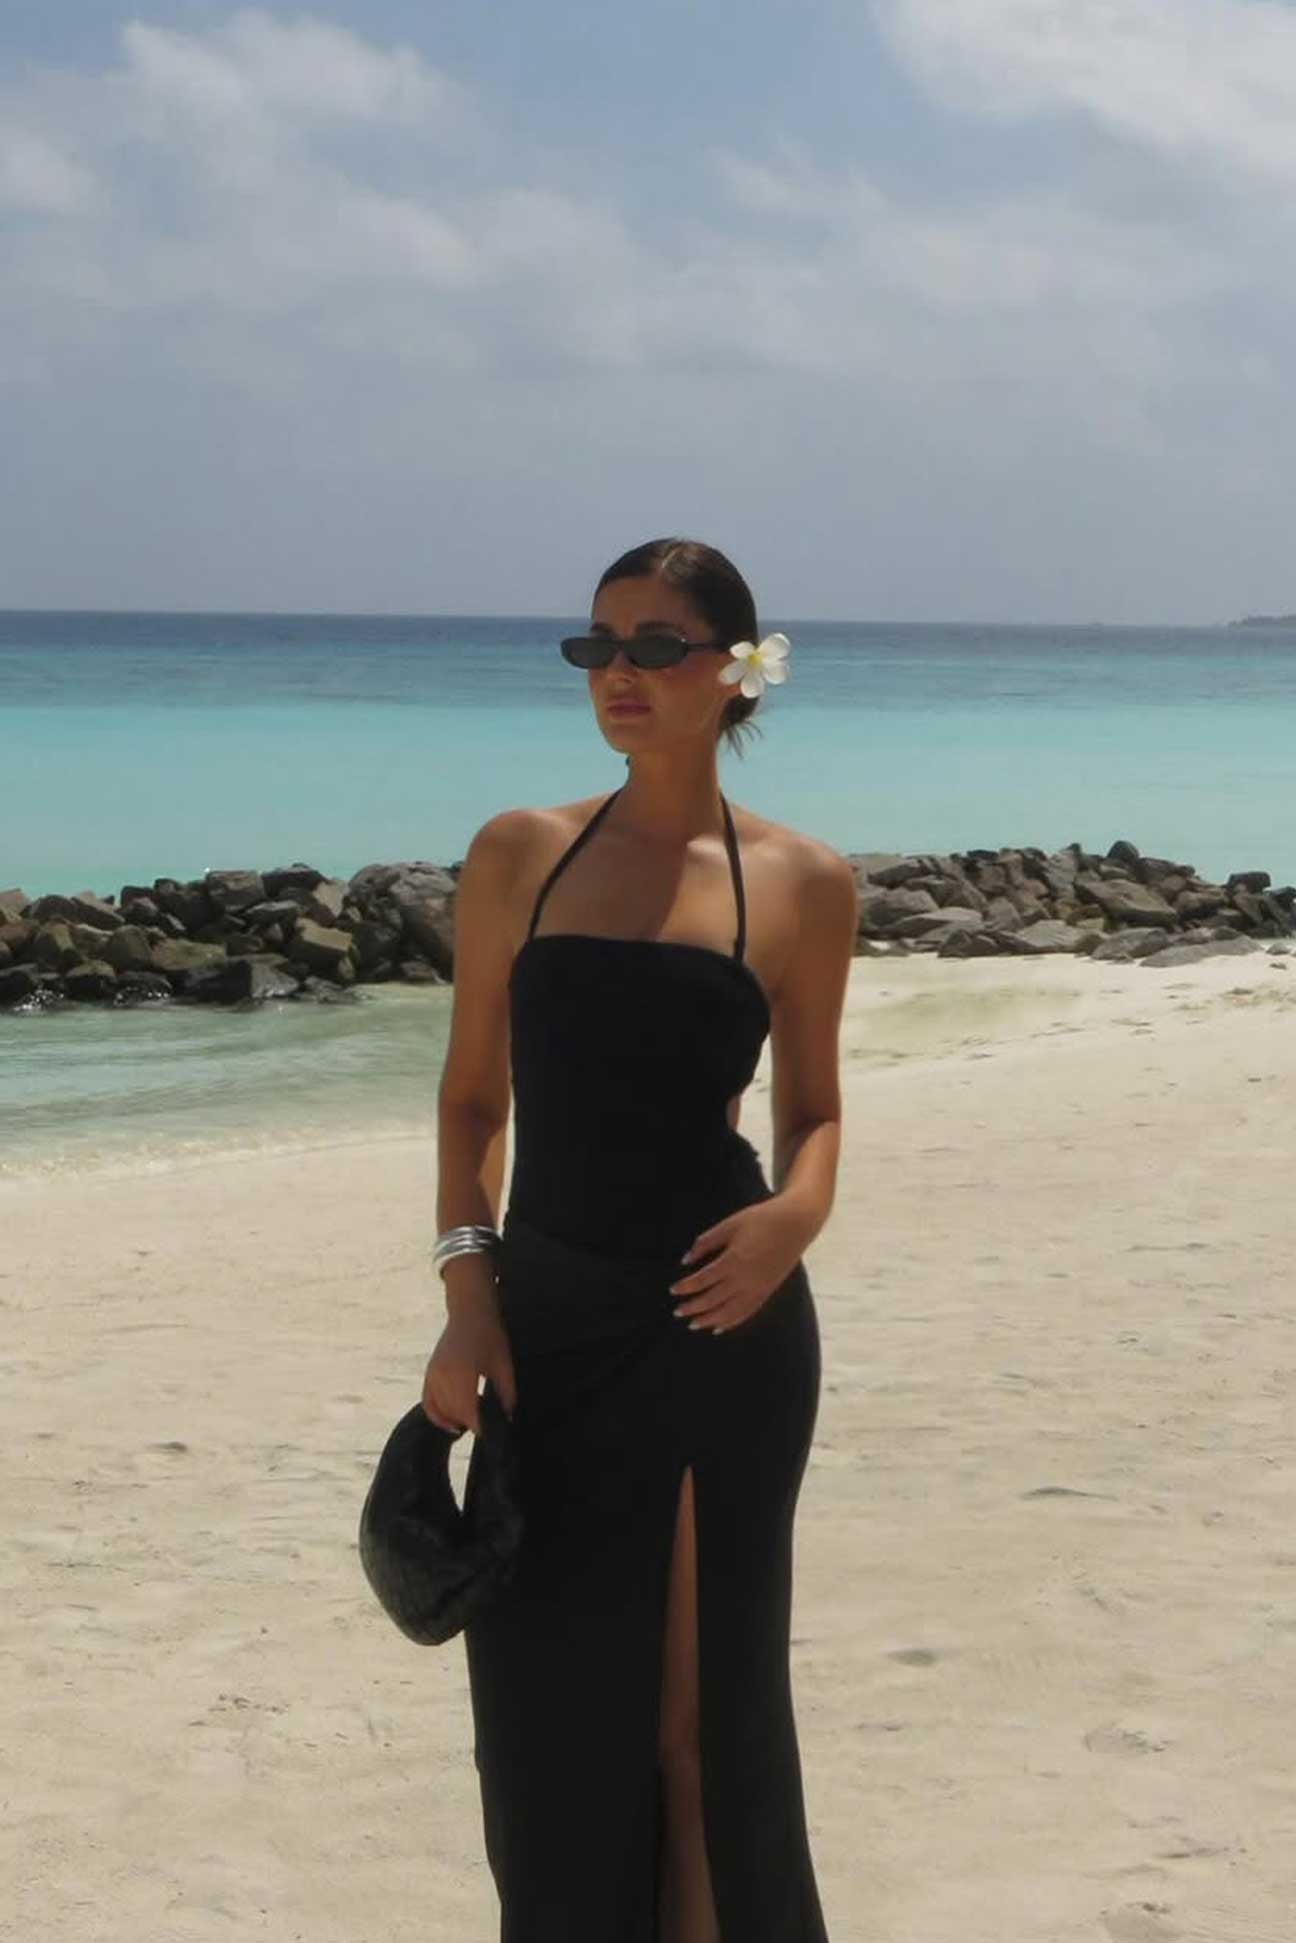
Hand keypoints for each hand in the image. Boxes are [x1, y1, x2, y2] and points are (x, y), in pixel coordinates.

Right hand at [422, 1287, 517, 1434]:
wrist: (470, 1311)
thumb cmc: (490, 1335)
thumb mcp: (504, 1364)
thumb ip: (507, 1393)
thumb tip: (508, 1418)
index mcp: (463, 1372)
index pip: (468, 1410)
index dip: (479, 1426)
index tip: (491, 1433)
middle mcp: (443, 1375)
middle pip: (454, 1412)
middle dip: (469, 1423)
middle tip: (486, 1427)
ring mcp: (433, 1374)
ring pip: (440, 1409)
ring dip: (454, 1419)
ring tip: (471, 1423)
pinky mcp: (429, 1372)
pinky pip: (428, 1401)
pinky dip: (436, 1414)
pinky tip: (449, 1422)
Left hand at [668, 1195, 812, 1333]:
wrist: (796, 1223)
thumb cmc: (761, 1219)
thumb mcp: (730, 1225)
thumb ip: (707, 1242)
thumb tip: (686, 1259)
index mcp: (734, 1260)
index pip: (703, 1280)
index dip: (686, 1286)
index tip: (673, 1290)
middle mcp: (745, 1279)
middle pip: (713, 1299)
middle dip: (693, 1307)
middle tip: (677, 1312)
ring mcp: (758, 1288)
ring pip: (729, 1312)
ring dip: (709, 1319)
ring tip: (693, 1324)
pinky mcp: (767, 1292)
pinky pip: (747, 1312)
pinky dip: (731, 1322)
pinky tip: (719, 1328)